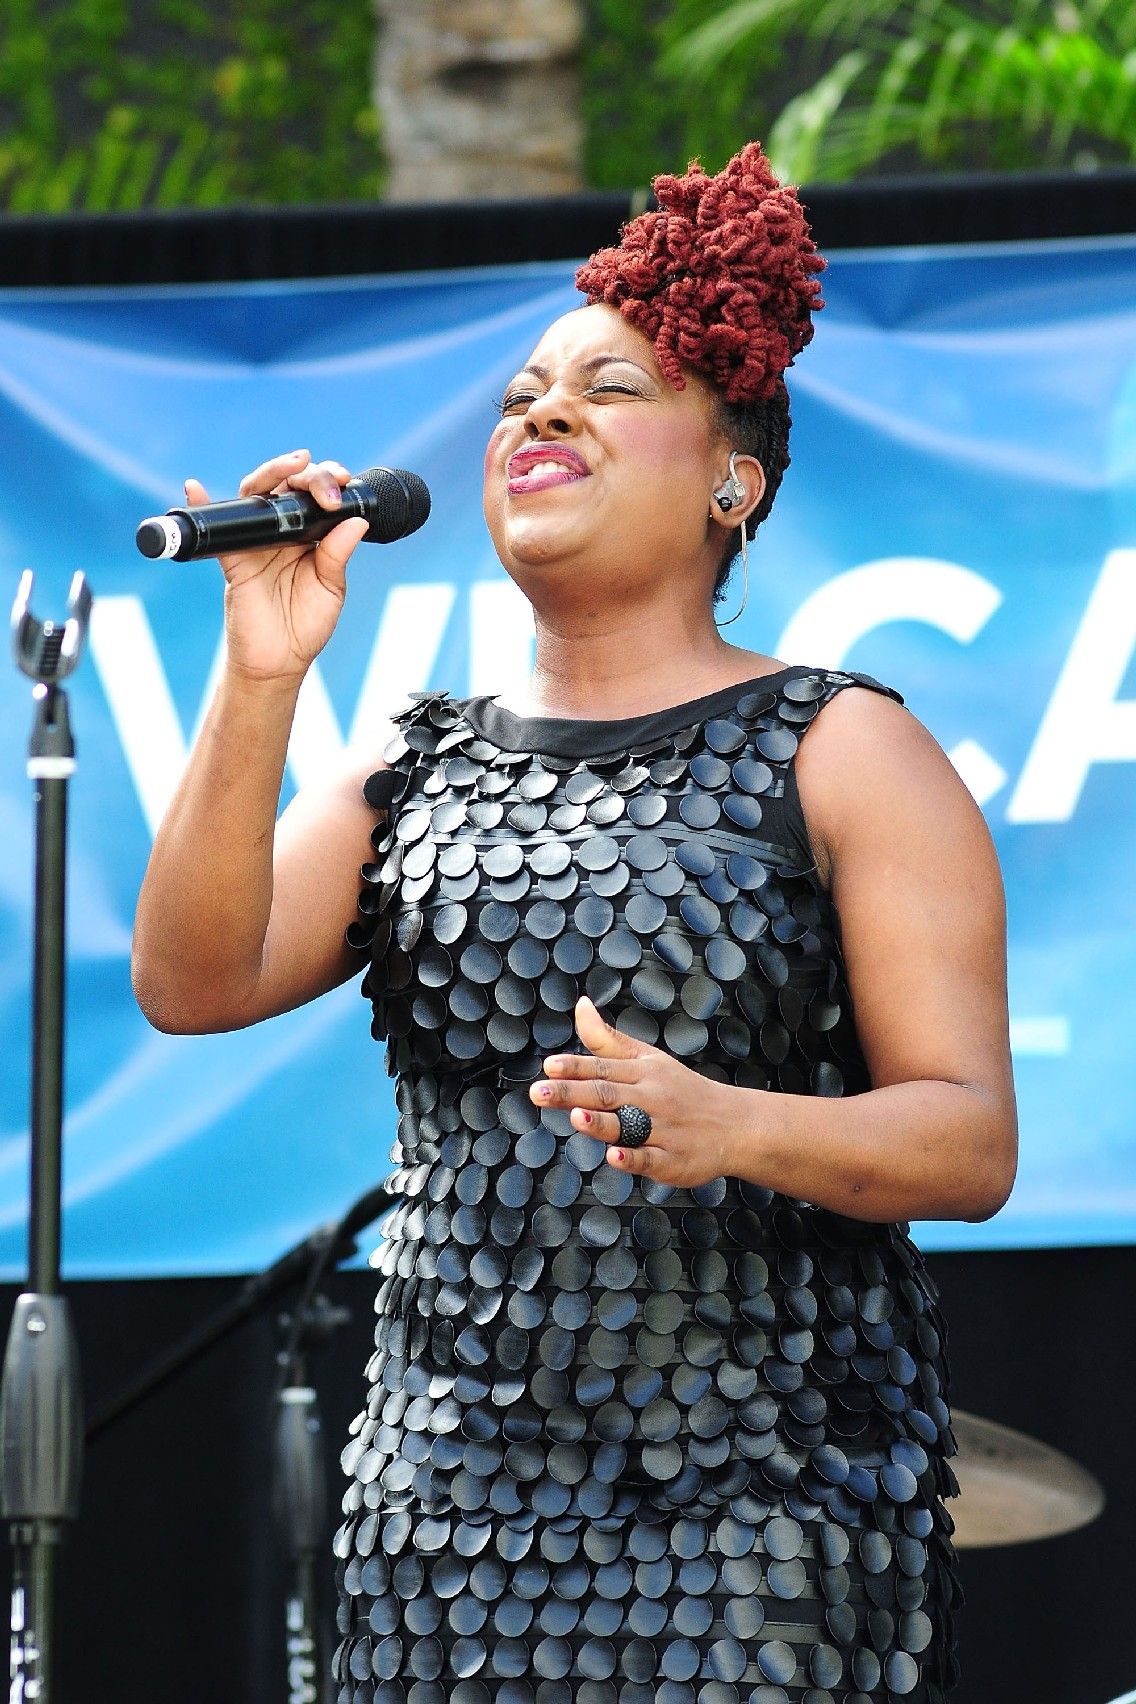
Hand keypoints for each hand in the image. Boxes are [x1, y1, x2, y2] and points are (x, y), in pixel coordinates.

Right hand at [185, 449, 369, 683]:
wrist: (279, 662)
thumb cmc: (305, 626)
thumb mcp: (331, 588)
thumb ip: (338, 554)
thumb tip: (356, 520)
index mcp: (308, 536)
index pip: (315, 497)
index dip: (327, 482)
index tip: (342, 480)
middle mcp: (281, 532)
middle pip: (286, 486)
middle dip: (307, 473)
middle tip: (325, 477)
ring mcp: (255, 541)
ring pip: (256, 495)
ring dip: (271, 473)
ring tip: (292, 464)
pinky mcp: (233, 558)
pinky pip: (218, 528)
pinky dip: (201, 504)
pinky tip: (194, 488)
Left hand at [529, 996, 740, 1187]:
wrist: (734, 1124)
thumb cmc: (681, 1090)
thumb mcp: (648, 1059)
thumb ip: (607, 1039)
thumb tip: (580, 1005)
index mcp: (643, 1073)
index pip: (603, 1067)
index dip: (575, 1066)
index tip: (549, 1066)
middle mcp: (651, 1099)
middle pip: (608, 1094)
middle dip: (571, 1093)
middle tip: (539, 1092)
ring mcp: (663, 1131)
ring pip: (628, 1126)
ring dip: (601, 1122)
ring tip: (576, 1115)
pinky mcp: (673, 1161)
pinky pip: (651, 1160)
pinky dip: (632, 1159)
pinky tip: (614, 1156)